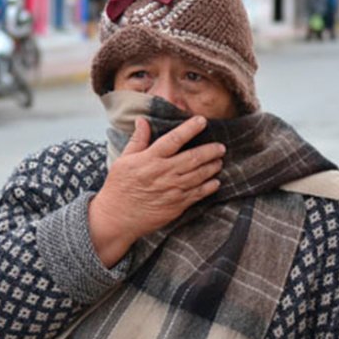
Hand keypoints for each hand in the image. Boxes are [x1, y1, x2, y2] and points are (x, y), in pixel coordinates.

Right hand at [88, 116, 224, 266]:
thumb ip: (137, 140)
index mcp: (150, 159)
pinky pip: (198, 194)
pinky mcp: (177, 205)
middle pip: (193, 158)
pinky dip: (209, 187)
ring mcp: (172, 190)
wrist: (117, 218)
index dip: (190, 128)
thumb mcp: (123, 160)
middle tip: (221, 146)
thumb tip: (142, 120)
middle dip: (210, 150)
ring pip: (199, 175)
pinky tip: (216, 182)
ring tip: (219, 160)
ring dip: (212, 167)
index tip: (202, 120)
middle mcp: (164, 173)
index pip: (174, 139)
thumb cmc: (119, 187)